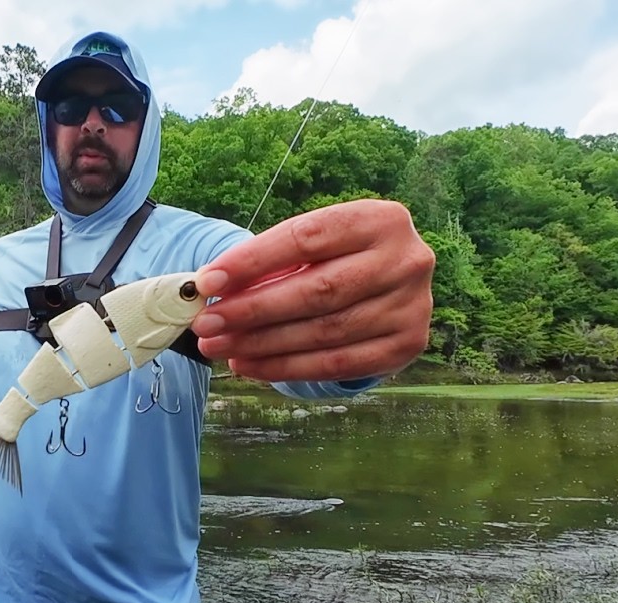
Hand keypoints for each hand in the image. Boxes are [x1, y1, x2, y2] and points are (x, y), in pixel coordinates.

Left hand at [191, 199, 434, 381]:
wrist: (388, 285)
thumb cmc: (334, 259)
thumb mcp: (309, 248)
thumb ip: (269, 263)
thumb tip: (210, 288)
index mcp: (380, 220)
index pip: (306, 238)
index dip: (252, 261)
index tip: (207, 282)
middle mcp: (406, 261)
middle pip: (317, 291)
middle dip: (253, 310)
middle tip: (206, 323)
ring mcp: (412, 306)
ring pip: (324, 332)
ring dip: (262, 344)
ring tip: (219, 346)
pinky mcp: (406, 345)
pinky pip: (336, 364)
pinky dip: (285, 367)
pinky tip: (249, 364)